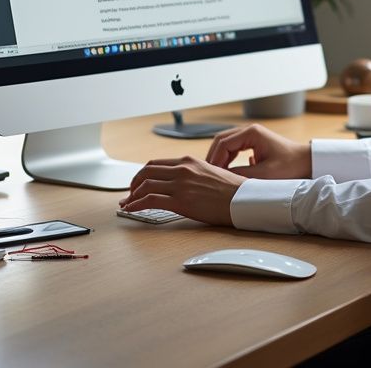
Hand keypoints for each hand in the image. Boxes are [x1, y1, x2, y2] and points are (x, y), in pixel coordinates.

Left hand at [119, 156, 244, 224]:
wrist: (242, 199)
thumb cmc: (231, 190)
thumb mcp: (210, 173)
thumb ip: (193, 174)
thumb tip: (181, 184)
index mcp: (189, 161)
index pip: (157, 163)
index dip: (143, 174)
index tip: (138, 183)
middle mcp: (182, 169)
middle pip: (147, 171)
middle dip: (134, 183)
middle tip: (130, 193)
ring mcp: (180, 184)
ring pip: (145, 185)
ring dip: (132, 195)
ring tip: (128, 204)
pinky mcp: (180, 201)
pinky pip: (149, 200)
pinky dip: (136, 205)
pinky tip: (132, 210)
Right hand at [206, 123, 311, 179]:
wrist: (305, 162)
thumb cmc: (289, 167)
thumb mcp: (264, 174)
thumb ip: (240, 174)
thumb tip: (221, 177)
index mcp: (251, 133)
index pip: (223, 143)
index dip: (214, 159)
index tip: (211, 175)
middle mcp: (249, 130)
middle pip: (221, 140)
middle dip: (213, 157)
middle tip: (209, 174)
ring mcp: (251, 135)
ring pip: (226, 143)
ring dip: (220, 158)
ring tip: (216, 174)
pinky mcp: (253, 142)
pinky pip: (234, 147)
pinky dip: (227, 158)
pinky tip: (227, 171)